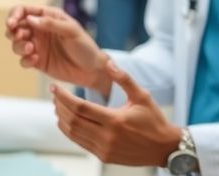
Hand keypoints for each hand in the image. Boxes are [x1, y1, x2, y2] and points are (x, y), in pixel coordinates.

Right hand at [5, 5, 110, 94]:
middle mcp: (39, 30)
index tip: (12, 23)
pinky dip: (25, 60)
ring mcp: (37, 46)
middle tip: (19, 36)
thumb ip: (51, 23)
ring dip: (18, 45)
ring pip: (16, 43)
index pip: (24, 10)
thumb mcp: (71, 31)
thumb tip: (29, 19)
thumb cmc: (85, 46)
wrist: (92, 70)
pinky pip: (23, 60)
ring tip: (30, 49)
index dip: (14, 14)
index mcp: (47, 16)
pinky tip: (35, 60)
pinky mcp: (37, 61)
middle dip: (12, 31)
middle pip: (15, 26)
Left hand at [52, 61, 181, 166]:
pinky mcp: (104, 156)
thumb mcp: (142, 95)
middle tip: (54, 94)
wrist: (164, 148)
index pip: (80, 107)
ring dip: (62, 118)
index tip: (54, 87)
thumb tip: (108, 62)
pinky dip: (69, 131)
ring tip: (57, 105)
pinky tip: (66, 121)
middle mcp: (107, 137)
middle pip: (73, 120)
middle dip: (60, 106)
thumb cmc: (154, 119)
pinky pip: (80, 142)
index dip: (64, 97)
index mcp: (115, 120)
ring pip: (74, 133)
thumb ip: (124, 79)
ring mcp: (104, 149)